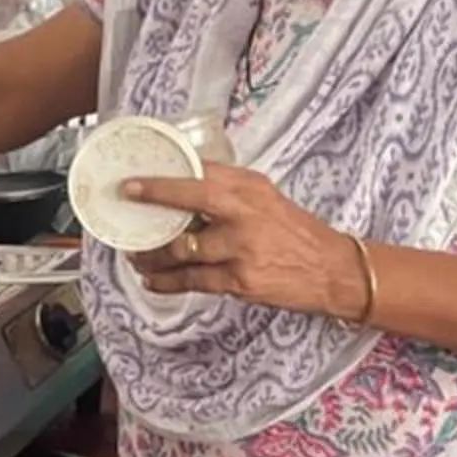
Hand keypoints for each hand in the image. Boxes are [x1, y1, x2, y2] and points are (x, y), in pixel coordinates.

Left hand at [124, 165, 370, 320]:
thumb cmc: (298, 233)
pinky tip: (153, 280)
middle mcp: (244, 212)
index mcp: (249, 188)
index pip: (199, 174)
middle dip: (151, 205)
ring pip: (183, 248)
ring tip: (136, 255)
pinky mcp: (239, 279)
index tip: (133, 183)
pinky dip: (167, 282)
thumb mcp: (268, 198)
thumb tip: (188, 180)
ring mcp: (240, 247)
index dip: (162, 180)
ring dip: (152, 254)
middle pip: (188, 203)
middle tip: (124, 209)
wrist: (332, 270)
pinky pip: (193, 281)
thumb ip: (231, 188)